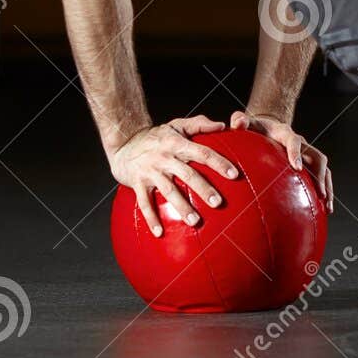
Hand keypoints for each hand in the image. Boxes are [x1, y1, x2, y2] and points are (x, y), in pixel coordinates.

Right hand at [109, 115, 239, 236]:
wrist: (124, 141)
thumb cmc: (156, 136)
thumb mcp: (177, 125)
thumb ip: (199, 124)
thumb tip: (222, 125)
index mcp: (177, 143)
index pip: (202, 152)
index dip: (219, 162)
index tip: (234, 174)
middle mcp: (165, 157)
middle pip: (188, 174)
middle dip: (203, 189)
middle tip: (218, 203)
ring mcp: (150, 171)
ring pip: (168, 191)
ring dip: (182, 206)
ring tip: (195, 221)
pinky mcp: (137, 183)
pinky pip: (144, 203)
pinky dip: (151, 218)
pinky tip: (159, 233)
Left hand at [230, 110, 333, 215]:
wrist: (266, 126)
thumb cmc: (254, 128)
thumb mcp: (245, 123)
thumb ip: (239, 121)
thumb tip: (238, 123)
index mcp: (284, 133)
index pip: (294, 140)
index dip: (296, 152)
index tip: (296, 167)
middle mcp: (300, 142)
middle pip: (317, 157)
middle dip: (320, 175)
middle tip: (319, 193)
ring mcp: (305, 153)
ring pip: (322, 168)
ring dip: (326, 186)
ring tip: (326, 207)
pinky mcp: (306, 163)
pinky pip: (319, 176)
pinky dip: (322, 191)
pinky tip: (321, 210)